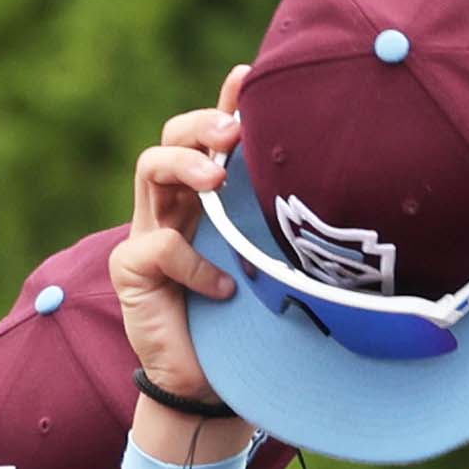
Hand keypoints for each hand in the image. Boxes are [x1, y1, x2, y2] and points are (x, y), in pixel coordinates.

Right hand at [111, 74, 253, 433]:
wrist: (208, 390)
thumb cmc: (245, 326)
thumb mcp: (271, 266)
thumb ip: (280, 230)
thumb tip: (339, 190)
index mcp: (204, 200)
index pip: (208, 137)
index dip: (224, 105)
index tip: (248, 77)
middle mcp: (172, 208)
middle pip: (170, 136)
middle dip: (200, 125)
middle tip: (233, 134)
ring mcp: (146, 236)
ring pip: (150, 168)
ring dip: (185, 164)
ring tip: (215, 179)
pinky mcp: (130, 272)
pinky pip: (159, 247)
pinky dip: (195, 264)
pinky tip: (223, 288)